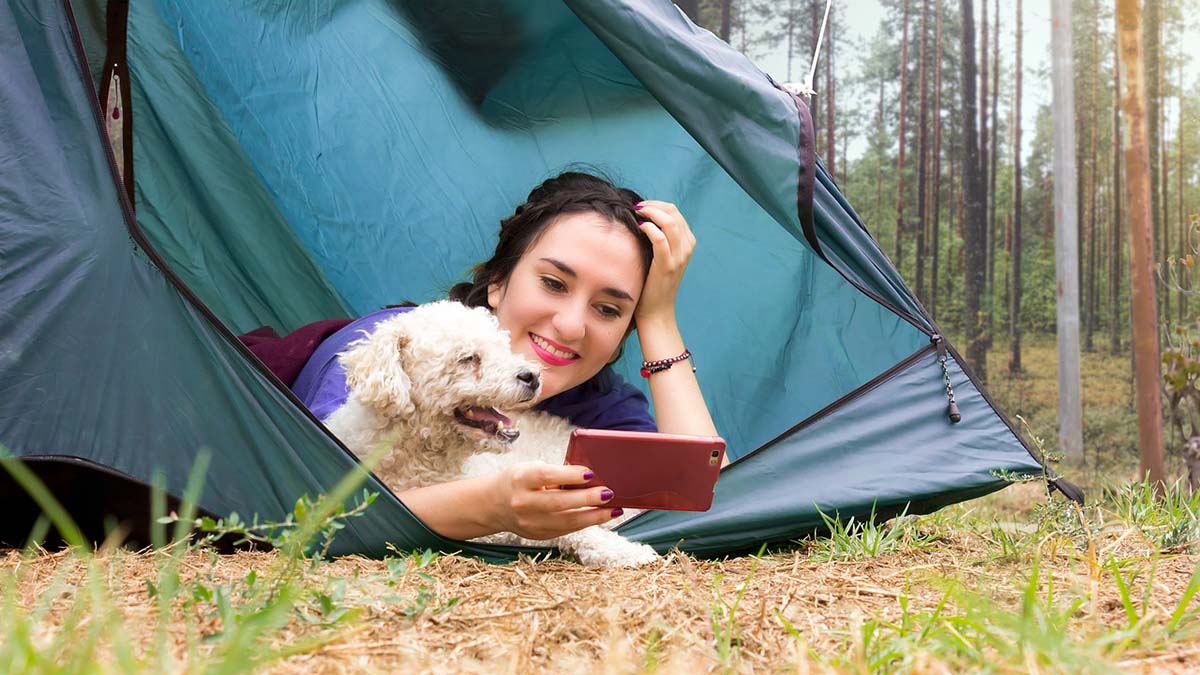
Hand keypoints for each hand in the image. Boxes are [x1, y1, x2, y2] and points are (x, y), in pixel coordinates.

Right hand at [490, 462, 619, 539]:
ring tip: (614, 510)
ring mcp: (530, 523)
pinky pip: (566, 530)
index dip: (569, 475)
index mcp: (520, 480)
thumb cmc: (520, 480)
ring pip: (566, 522)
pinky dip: (586, 523)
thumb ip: (555, 472)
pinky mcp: (538, 535)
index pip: (546, 477)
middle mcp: (523, 502)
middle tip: (608, 493)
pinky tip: (601, 516)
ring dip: (594, 516)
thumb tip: (589, 476)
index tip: (590, 473)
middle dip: (587, 499)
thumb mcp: (530, 469)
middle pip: (558, 502)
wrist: (495, 504)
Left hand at [634, 200, 696, 323]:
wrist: (657, 310)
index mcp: (687, 243)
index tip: (641, 207)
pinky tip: (639, 228)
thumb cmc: (654, 282)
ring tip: (637, 215)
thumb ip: (660, 238)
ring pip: (669, 222)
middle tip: (636, 208)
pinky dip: (649, 228)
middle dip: (653, 206)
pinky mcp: (666, 266)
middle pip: (673, 213)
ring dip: (651, 213)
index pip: (675, 212)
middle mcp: (687, 248)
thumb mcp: (663, 256)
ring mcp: (679, 257)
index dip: (657, 205)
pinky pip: (660, 239)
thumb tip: (642, 216)